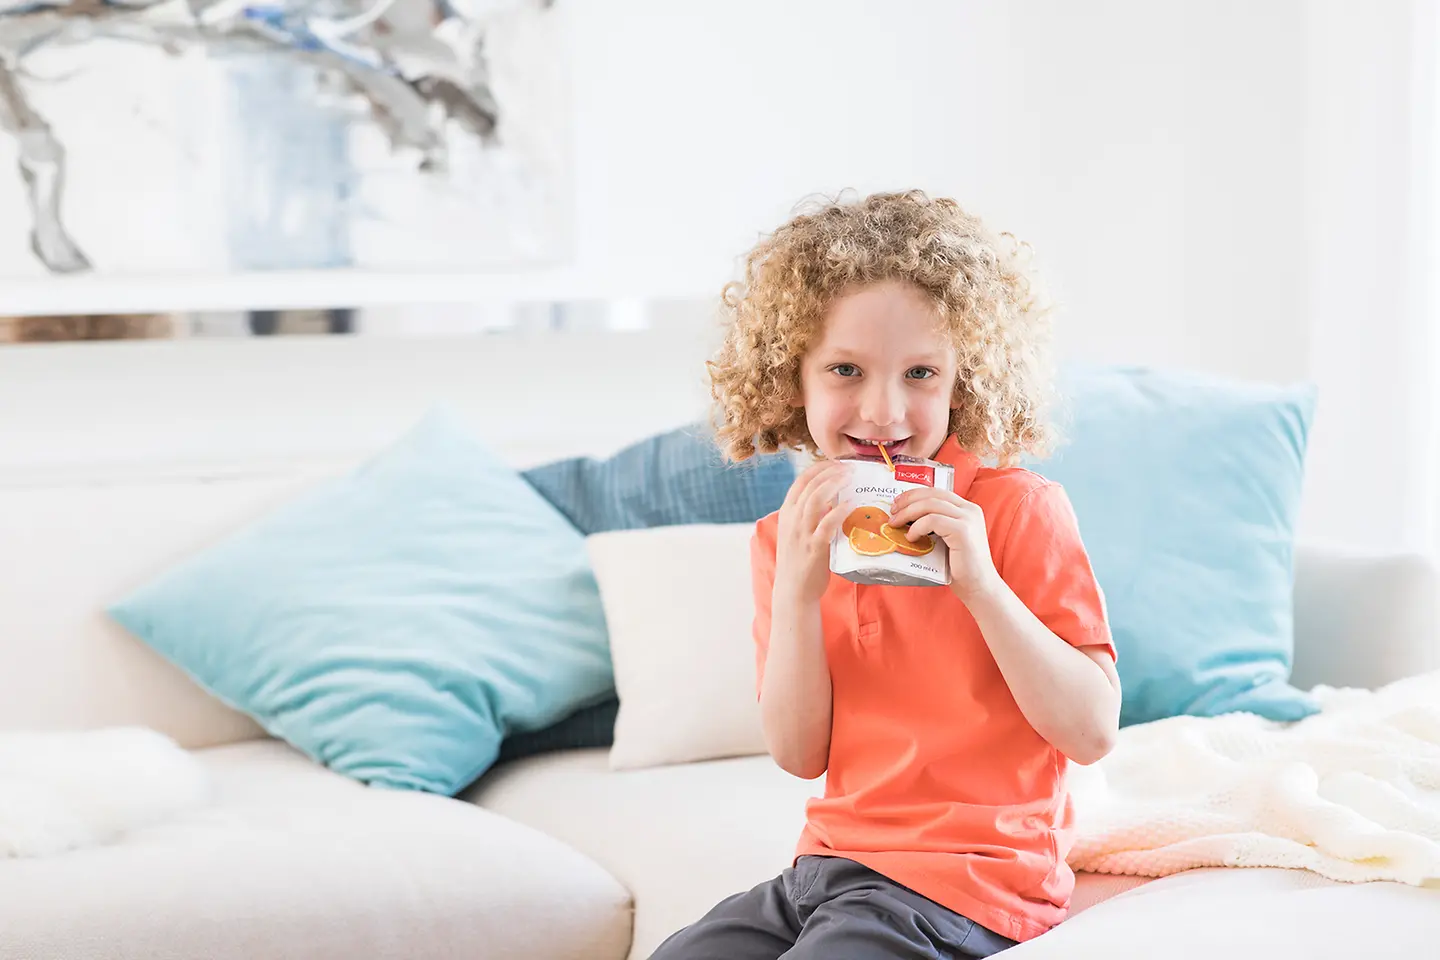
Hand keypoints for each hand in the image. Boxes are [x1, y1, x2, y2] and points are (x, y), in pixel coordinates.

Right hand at [774, 459, 849, 604]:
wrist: (793, 589)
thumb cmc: (799, 560)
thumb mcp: (797, 532)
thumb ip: (809, 515)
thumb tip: (829, 498)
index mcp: (787, 514)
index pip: (800, 482)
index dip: (818, 468)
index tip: (835, 463)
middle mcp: (792, 520)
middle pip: (810, 486)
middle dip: (830, 472)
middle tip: (848, 467)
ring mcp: (802, 533)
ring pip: (815, 500)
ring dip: (834, 485)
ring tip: (850, 477)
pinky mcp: (814, 548)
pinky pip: (826, 524)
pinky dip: (838, 511)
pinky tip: (849, 503)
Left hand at [888, 487, 1000, 602]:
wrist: (979, 586)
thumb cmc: (960, 567)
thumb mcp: (947, 539)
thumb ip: (935, 525)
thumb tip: (904, 518)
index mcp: (967, 509)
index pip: (937, 492)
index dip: (914, 494)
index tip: (898, 503)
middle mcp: (970, 510)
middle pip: (932, 494)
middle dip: (908, 500)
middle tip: (892, 512)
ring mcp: (968, 519)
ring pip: (930, 504)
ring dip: (908, 513)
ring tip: (895, 524)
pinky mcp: (963, 531)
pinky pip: (933, 520)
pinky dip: (917, 527)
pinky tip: (911, 537)